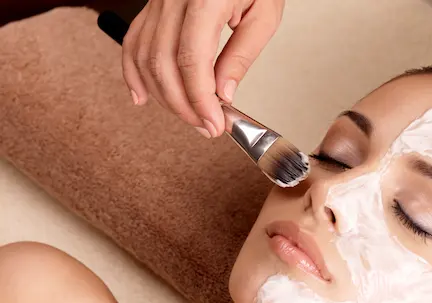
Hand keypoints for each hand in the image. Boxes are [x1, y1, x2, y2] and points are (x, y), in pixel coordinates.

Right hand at [122, 0, 283, 137]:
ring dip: (163, 96)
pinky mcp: (152, 6)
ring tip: (189, 116)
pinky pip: (133, 41)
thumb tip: (223, 94)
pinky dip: (134, 72)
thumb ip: (242, 55)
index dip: (200, 100)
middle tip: (206, 127)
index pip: (191, 61)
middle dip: (183, 105)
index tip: (214, 123)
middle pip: (163, 64)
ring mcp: (158, 1)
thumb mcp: (263, 14)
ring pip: (145, 57)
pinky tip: (142, 97)